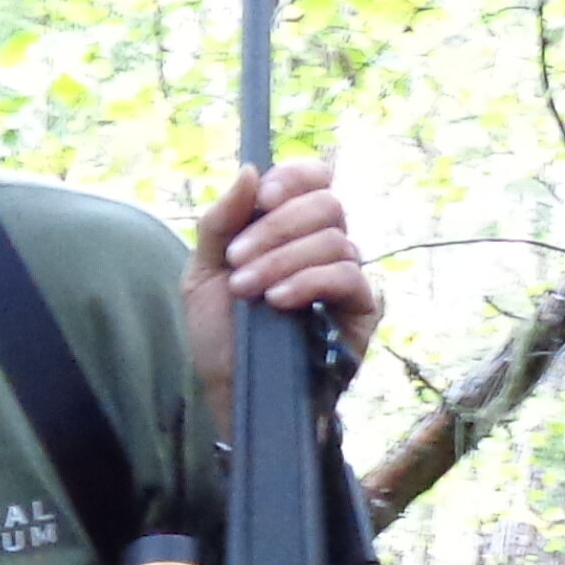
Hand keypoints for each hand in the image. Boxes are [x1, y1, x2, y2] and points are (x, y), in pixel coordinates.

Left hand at [185, 157, 379, 419]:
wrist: (234, 394)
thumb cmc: (222, 336)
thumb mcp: (203, 274)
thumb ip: (220, 222)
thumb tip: (250, 170)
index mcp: (291, 228)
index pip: (314, 179)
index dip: (294, 178)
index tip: (264, 198)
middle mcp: (324, 245)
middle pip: (327, 203)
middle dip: (277, 227)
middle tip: (239, 260)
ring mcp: (346, 277)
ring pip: (334, 239)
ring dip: (282, 259)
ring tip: (247, 290)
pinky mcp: (361, 309)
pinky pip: (347, 276)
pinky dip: (308, 281)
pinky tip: (278, 302)